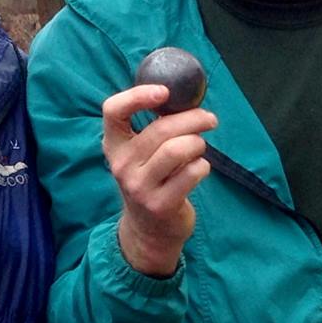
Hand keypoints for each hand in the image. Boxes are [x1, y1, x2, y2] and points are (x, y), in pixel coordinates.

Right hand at [101, 83, 219, 276]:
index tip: (164, 92)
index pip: (112, 111)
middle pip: (160, 129)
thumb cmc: (152, 180)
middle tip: (209, 119)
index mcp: (114, 145)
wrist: (149, 230)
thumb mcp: (141, 154)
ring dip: (197, 143)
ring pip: (177, 149)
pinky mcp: (161, 204)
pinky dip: (202, 166)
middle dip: (192, 119)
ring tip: (200, 147)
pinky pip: (191, 173)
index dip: (137, 96)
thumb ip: (154, 127)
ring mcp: (139, 187)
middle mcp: (121, 165)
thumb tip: (186, 97)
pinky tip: (199, 169)